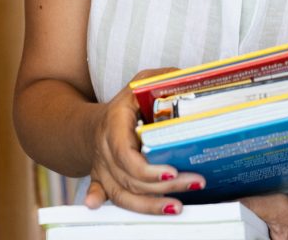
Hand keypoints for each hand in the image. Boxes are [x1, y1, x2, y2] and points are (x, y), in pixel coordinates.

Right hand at [84, 69, 206, 214]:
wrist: (92, 125)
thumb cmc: (127, 103)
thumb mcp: (143, 83)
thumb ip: (166, 79)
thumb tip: (194, 80)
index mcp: (115, 123)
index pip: (126, 153)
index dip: (148, 168)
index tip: (172, 171)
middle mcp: (105, 150)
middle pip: (130, 177)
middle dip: (163, 186)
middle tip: (194, 183)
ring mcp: (103, 169)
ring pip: (122, 193)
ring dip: (149, 204)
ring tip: (177, 206)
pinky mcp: (104, 182)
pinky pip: (108, 197)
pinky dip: (106, 204)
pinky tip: (98, 208)